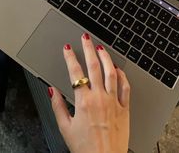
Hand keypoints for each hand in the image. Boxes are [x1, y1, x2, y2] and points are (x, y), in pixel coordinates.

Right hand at [48, 33, 129, 152]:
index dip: (70, 57)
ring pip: (111, 72)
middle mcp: (99, 98)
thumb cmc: (85, 149)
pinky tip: (117, 68)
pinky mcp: (125, 108)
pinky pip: (125, 87)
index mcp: (83, 102)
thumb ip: (58, 106)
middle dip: (88, 48)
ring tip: (100, 47)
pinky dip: (122, 75)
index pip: (75, 72)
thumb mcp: (65, 128)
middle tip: (85, 38)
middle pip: (94, 66)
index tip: (67, 48)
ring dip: (105, 57)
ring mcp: (113, 101)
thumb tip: (53, 90)